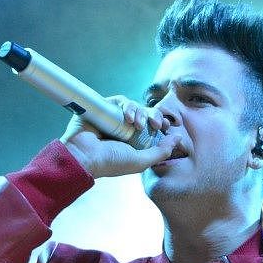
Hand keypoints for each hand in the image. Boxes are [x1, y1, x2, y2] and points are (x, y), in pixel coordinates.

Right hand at [60, 96, 180, 178]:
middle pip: (145, 113)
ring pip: (134, 106)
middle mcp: (124, 128)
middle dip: (154, 116)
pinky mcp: (103, 108)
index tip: (167, 126)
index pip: (152, 126)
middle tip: (156, 123)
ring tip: (138, 124)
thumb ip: (161, 151)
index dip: (161, 123)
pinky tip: (128, 117)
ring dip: (140, 112)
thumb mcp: (140, 161)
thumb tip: (178, 138)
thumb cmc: (110, 162)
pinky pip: (120, 100)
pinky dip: (127, 106)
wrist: (84, 156)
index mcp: (133, 141)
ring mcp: (113, 118)